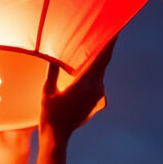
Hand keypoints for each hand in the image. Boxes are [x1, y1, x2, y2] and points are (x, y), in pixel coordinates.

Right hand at [33, 38, 114, 163]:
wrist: (58, 136)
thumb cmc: (50, 113)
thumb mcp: (47, 90)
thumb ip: (52, 71)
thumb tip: (52, 53)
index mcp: (85, 82)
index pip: (101, 56)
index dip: (109, 41)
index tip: (115, 27)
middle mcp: (96, 87)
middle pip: (105, 60)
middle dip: (107, 44)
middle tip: (111, 27)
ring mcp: (98, 94)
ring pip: (102, 69)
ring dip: (100, 56)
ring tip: (98, 40)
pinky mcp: (97, 99)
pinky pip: (98, 78)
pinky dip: (95, 68)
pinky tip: (90, 62)